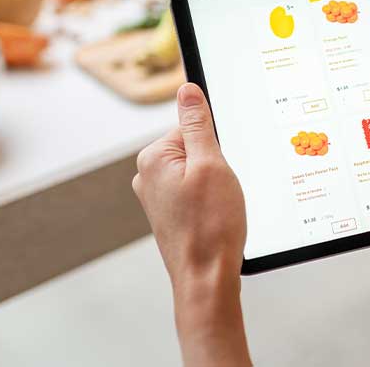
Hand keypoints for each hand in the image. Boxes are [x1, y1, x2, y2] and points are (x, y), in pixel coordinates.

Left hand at [133, 83, 250, 365]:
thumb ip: (198, 124)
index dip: (216, 146)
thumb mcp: (211, 164)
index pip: (193, 127)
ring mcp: (157, 197)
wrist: (206, 279)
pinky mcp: (169, 213)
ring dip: (216, 186)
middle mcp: (148, 175)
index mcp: (153, 157)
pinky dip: (211, 201)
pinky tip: (216, 219)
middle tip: (222, 192)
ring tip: (219, 209)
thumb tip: (187, 90)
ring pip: (198, 172)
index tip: (222, 168)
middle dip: (217, 166)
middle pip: (195, 149)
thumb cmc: (210, 227)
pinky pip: (196, 192)